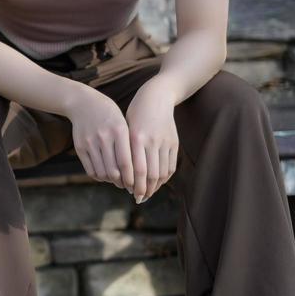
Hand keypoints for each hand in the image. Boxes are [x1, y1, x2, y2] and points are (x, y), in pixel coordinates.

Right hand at [64, 86, 137, 194]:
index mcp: (119, 130)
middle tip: (128, 186)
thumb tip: (136, 171)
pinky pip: (90, 170)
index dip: (132, 178)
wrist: (83, 103)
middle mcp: (104, 137)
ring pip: (102, 172)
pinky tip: (105, 175)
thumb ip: (129, 144)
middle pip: (114, 171)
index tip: (136, 184)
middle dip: (123, 183)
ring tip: (117, 181)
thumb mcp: (123, 123)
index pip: (126, 162)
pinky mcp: (80, 147)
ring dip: (111, 181)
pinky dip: (99, 176)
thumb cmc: (109, 114)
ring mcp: (90, 142)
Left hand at [124, 80, 178, 202]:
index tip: (129, 193)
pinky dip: (164, 178)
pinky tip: (156, 182)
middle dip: (144, 189)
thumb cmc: (134, 114)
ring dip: (154, 186)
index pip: (137, 170)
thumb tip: (121, 175)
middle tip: (138, 198)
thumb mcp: (125, 129)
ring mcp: (164, 142)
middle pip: (150, 174)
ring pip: (162, 172)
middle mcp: (151, 141)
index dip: (134, 184)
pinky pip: (170, 165)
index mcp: (136, 138)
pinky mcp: (174, 142)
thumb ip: (124, 150)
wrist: (156, 97)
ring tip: (147, 193)